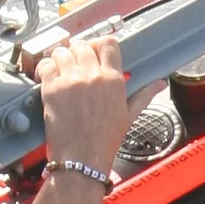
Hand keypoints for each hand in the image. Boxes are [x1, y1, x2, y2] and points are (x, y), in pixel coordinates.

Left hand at [36, 32, 130, 186]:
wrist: (82, 159)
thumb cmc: (104, 141)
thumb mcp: (129, 115)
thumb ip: (144, 94)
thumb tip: (159, 84)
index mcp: (113, 80)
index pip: (108, 44)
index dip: (99, 45)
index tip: (93, 51)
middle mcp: (92, 76)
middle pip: (82, 45)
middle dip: (77, 52)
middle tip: (75, 64)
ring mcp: (70, 81)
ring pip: (62, 52)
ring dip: (60, 58)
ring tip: (60, 70)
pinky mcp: (51, 89)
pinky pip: (46, 65)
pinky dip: (44, 68)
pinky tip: (47, 77)